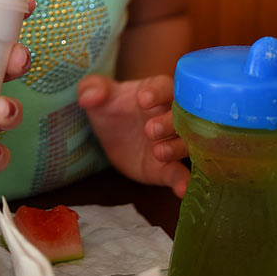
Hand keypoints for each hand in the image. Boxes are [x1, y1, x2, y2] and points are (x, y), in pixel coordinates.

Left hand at [77, 73, 189, 197]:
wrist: (113, 136)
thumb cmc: (110, 107)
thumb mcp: (96, 94)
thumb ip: (91, 89)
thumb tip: (89, 97)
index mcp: (156, 91)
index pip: (164, 86)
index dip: (157, 92)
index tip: (142, 99)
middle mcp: (170, 115)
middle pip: (182, 115)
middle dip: (169, 122)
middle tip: (150, 130)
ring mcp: (172, 142)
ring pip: (186, 143)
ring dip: (176, 148)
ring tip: (158, 153)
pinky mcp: (168, 168)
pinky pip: (181, 173)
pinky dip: (184, 181)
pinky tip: (183, 189)